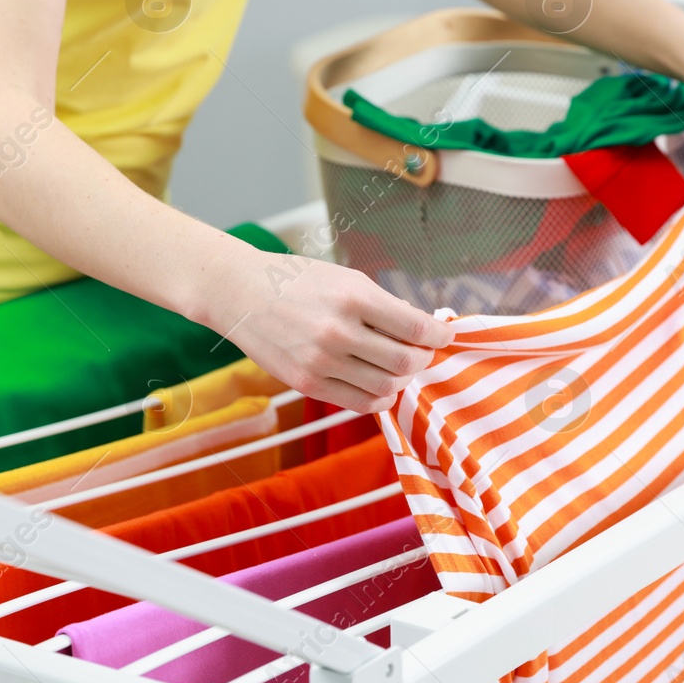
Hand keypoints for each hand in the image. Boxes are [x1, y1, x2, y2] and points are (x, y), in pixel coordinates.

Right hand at [206, 252, 453, 412]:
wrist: (241, 293)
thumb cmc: (297, 281)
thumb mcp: (345, 279)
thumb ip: (383, 305)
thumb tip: (422, 330)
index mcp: (354, 297)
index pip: (415, 328)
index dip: (438, 336)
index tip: (443, 336)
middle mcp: (339, 331)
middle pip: (406, 362)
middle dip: (422, 358)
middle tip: (419, 351)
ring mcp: (321, 362)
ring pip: (387, 388)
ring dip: (400, 379)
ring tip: (395, 366)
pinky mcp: (307, 384)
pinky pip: (360, 403)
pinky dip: (378, 397)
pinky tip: (377, 384)